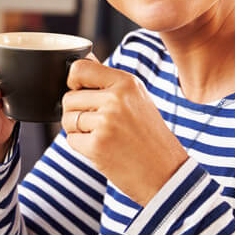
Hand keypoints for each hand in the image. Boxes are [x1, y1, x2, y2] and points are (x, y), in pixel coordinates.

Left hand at [61, 59, 187, 204]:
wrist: (166, 173)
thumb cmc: (150, 136)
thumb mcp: (137, 99)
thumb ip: (109, 81)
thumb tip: (83, 61)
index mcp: (126, 82)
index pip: (80, 68)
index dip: (73, 80)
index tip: (79, 90)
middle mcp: (116, 99)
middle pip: (69, 98)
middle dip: (76, 112)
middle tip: (99, 124)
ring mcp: (106, 122)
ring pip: (67, 119)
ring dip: (77, 130)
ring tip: (103, 136)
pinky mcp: (97, 145)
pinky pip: (71, 140)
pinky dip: (81, 147)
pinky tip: (103, 149)